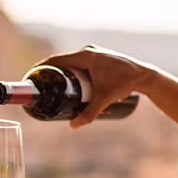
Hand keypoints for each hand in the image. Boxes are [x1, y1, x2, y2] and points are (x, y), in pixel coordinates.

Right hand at [37, 45, 152, 128]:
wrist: (144, 76)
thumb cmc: (124, 84)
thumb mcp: (104, 100)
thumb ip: (88, 114)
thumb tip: (72, 126)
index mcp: (85, 55)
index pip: (56, 60)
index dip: (42, 68)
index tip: (32, 77)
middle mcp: (88, 51)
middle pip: (63, 62)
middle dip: (52, 74)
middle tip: (43, 88)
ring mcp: (94, 53)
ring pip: (72, 63)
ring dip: (62, 73)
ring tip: (54, 87)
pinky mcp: (99, 57)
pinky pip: (80, 62)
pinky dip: (72, 70)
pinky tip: (69, 79)